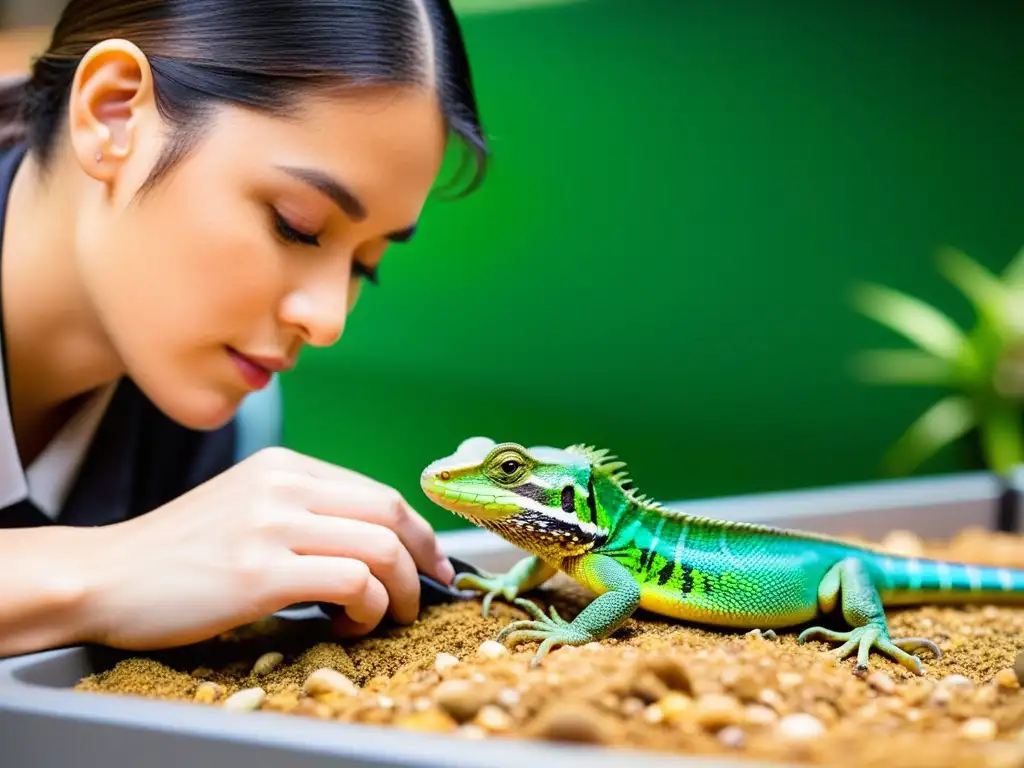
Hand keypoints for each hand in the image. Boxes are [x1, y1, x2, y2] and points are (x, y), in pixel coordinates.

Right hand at [70, 446, 453, 649]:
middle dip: (424, 558)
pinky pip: (352, 582)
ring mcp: (272, 525)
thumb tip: (374, 540)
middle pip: (391, 511)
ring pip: (381, 547)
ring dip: (401, 591)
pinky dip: (369, 609)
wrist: (106, 575)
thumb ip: (304, 509)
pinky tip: (347, 625)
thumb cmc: (179, 552)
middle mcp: (284, 486)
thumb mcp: (246, 505)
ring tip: (386, 617)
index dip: (417, 532)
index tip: (431, 564)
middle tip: (426, 593)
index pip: (377, 491)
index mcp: (285, 466)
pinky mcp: (260, 572)